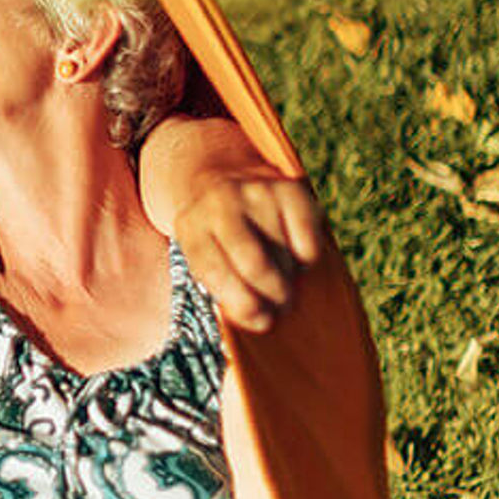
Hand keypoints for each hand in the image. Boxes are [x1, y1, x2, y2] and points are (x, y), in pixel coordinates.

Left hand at [173, 172, 325, 332]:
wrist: (217, 176)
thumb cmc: (211, 236)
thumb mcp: (198, 256)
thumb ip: (219, 288)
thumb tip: (260, 320)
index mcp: (190, 227)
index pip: (214, 271)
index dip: (241, 304)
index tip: (260, 322)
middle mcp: (220, 204)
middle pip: (255, 264)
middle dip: (273, 295)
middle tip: (281, 307)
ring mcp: (256, 192)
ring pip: (285, 254)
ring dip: (289, 278)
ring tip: (281, 280)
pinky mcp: (290, 189)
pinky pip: (308, 242)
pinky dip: (306, 260)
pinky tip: (292, 255)